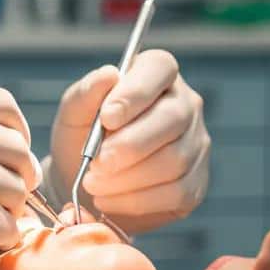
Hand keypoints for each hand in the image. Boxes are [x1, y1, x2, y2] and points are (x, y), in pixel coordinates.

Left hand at [49, 50, 210, 233]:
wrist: (85, 181)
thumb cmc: (82, 139)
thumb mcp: (73, 114)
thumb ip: (85, 93)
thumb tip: (108, 74)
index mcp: (154, 74)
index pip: (159, 68)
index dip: (136, 92)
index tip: (107, 117)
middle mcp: (184, 104)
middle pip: (172, 118)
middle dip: (130, 145)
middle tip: (97, 163)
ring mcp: (195, 143)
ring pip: (174, 159)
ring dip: (128, 177)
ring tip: (94, 183)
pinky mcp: (196, 182)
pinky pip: (176, 192)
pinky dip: (136, 200)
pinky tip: (109, 199)